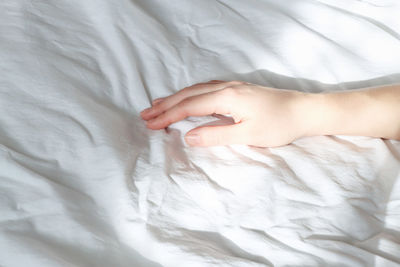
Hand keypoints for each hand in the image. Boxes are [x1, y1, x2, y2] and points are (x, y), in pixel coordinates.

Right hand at [140, 81, 307, 146]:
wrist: (304, 110)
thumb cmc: (279, 124)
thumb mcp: (248, 135)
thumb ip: (216, 135)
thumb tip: (188, 137)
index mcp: (227, 97)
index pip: (189, 106)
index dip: (168, 116)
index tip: (151, 124)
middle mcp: (226, 87)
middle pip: (188, 95)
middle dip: (165, 105)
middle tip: (145, 114)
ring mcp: (232, 86)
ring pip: (196, 90)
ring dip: (176, 98)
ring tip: (158, 105)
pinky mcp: (238, 89)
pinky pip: (206, 89)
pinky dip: (191, 95)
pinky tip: (188, 98)